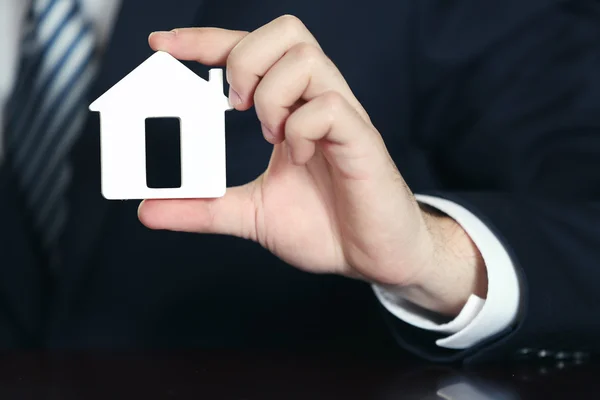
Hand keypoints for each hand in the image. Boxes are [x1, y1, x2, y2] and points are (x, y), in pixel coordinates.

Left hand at [140, 15, 486, 315]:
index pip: (248, 52)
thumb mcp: (251, 215)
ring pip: (306, 59)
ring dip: (272, 94)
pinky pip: (329, 108)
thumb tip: (147, 210)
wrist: (374, 257)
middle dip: (244, 58)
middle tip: (233, 104)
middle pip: (286, 32)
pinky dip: (300, 128)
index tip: (162, 44)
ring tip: (270, 135)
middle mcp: (317, 102)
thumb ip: (203, 208)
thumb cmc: (325, 228)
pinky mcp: (362, 140)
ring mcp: (343, 118)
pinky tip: (297, 157)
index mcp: (292, 111)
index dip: (205, 40)